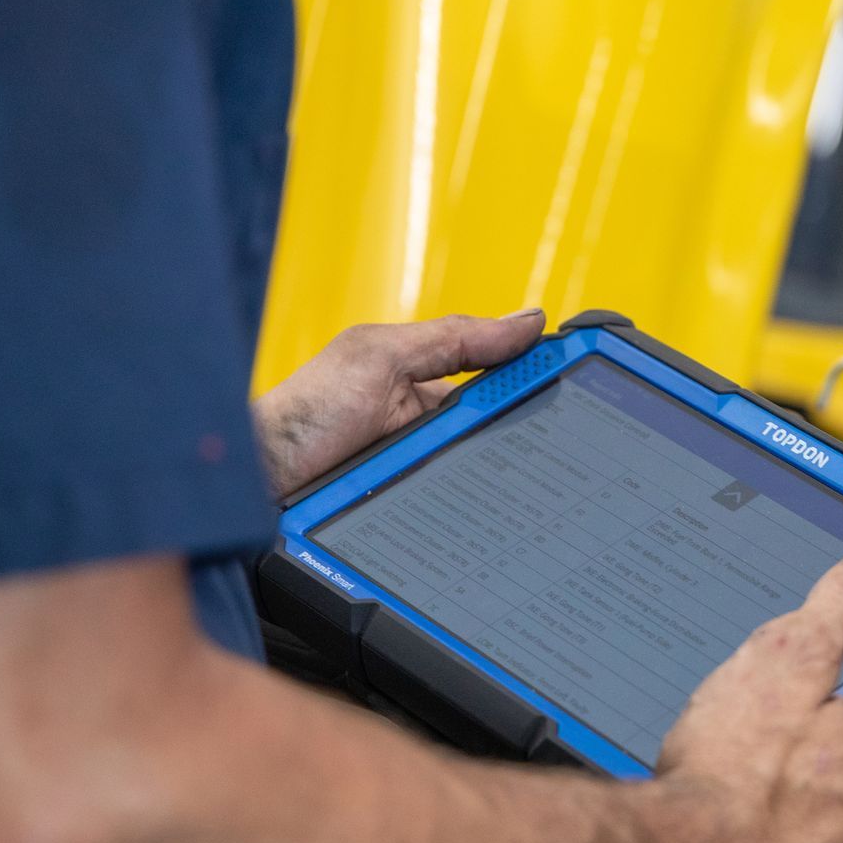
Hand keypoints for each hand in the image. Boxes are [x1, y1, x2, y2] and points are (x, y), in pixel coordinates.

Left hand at [251, 310, 546, 495]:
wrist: (256, 483)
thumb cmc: (305, 412)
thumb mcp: (382, 357)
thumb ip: (454, 338)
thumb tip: (529, 320)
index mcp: (429, 380)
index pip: (502, 378)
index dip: (541, 380)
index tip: (587, 379)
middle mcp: (432, 429)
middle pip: (505, 433)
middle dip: (534, 437)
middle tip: (571, 441)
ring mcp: (426, 474)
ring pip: (491, 481)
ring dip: (510, 483)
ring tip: (538, 487)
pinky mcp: (420, 516)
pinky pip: (465, 518)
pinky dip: (482, 520)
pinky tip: (498, 521)